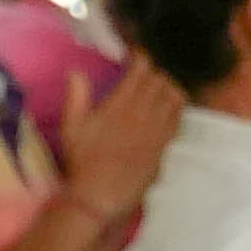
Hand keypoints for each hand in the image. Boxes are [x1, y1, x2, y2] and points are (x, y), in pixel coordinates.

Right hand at [60, 59, 186, 222]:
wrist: (102, 193)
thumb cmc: (83, 161)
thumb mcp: (71, 128)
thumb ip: (76, 97)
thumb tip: (75, 72)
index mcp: (121, 104)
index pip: (141, 69)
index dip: (139, 58)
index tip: (132, 57)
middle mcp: (144, 112)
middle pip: (159, 79)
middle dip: (151, 72)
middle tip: (141, 75)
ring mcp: (159, 127)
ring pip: (174, 94)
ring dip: (166, 86)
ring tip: (156, 89)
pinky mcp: (166, 142)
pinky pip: (179, 115)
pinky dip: (175, 106)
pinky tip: (166, 108)